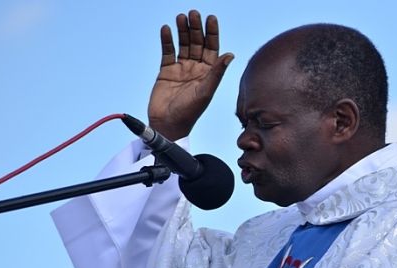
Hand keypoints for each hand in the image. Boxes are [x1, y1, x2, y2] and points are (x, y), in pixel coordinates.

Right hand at [147, 10, 233, 140]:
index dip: (212, 33)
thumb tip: (230, 55)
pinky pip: (167, 52)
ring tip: (181, 17)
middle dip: (196, 28)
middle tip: (194, 13)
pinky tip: (167, 29)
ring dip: (182, 31)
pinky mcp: (166, 71)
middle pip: (197, 43)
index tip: (211, 18)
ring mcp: (181, 69)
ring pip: (183, 45)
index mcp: (209, 74)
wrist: (167, 124)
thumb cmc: (189, 113)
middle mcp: (196, 69)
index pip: (212, 49)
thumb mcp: (205, 92)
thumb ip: (216, 73)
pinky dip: (167, 40)